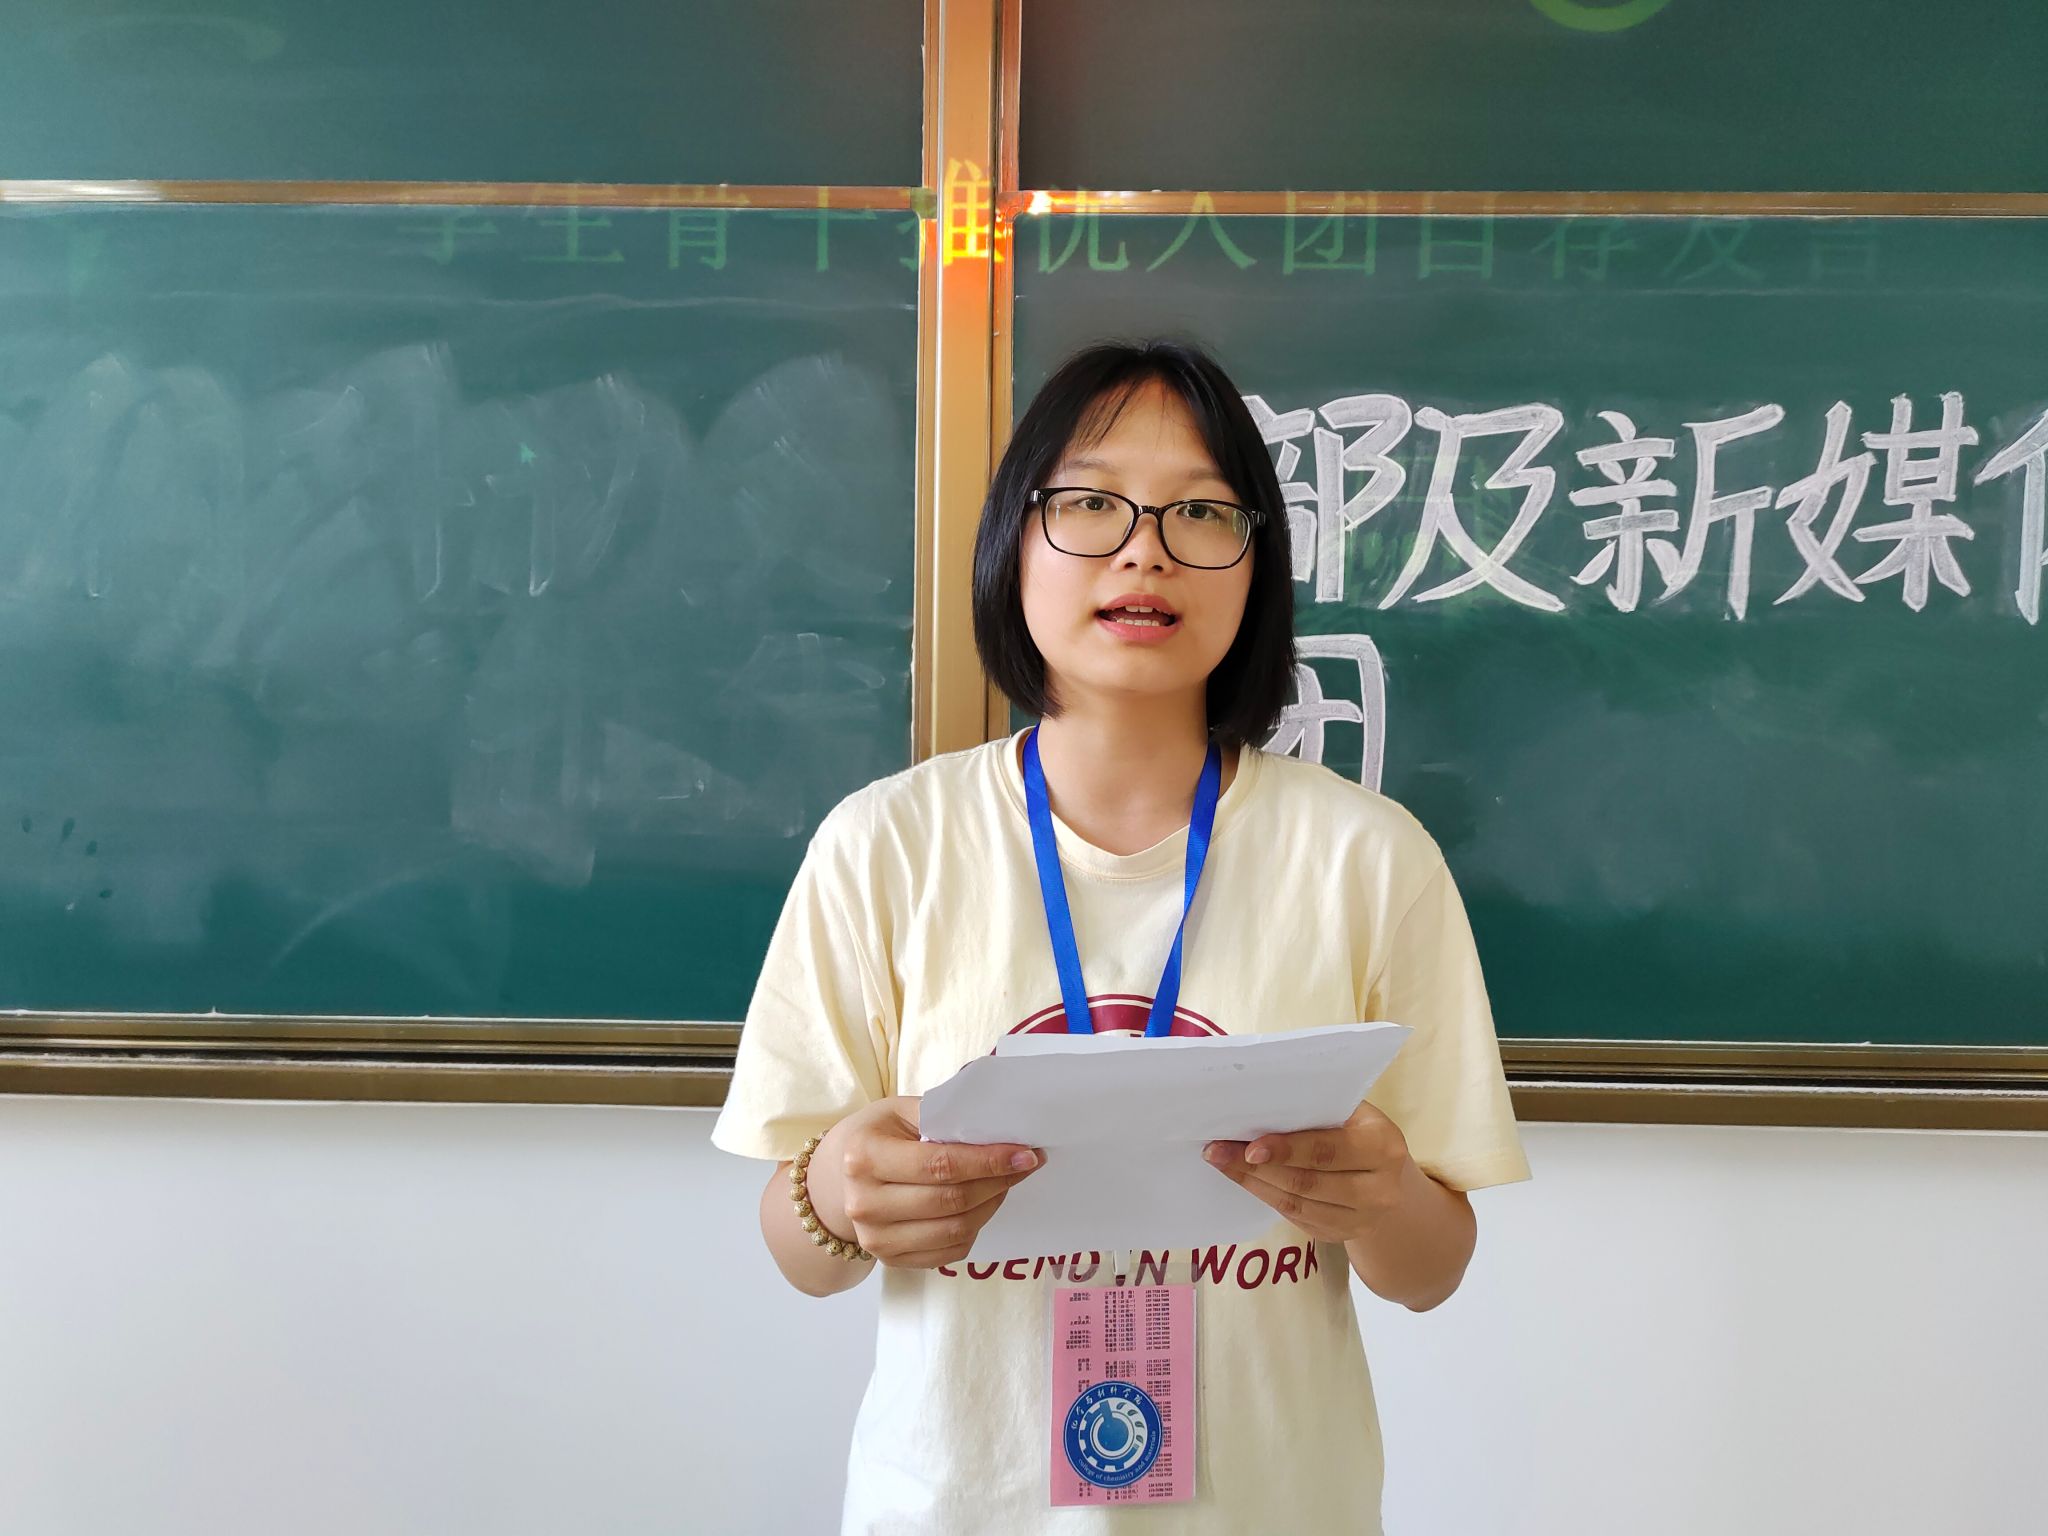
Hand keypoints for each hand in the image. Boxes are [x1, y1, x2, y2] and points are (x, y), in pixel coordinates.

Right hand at [807, 1096, 1043, 1269]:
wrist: (836, 1178)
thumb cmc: (875, 1136)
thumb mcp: (898, 1111)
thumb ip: (941, 1117)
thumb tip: (997, 1130)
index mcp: (865, 1157)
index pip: (941, 1164)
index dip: (989, 1161)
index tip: (1025, 1153)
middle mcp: (864, 1203)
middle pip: (951, 1200)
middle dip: (998, 1181)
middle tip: (1026, 1164)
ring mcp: (875, 1238)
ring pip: (955, 1230)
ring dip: (992, 1205)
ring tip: (1006, 1183)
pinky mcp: (890, 1259)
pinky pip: (949, 1251)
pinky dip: (976, 1228)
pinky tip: (983, 1205)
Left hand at [1202, 1099, 1412, 1244]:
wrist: (1386, 1172)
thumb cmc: (1358, 1129)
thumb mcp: (1351, 1111)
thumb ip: (1316, 1111)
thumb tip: (1256, 1107)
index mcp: (1383, 1147)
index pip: (1327, 1151)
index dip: (1286, 1151)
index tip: (1248, 1148)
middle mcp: (1380, 1189)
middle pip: (1307, 1183)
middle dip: (1256, 1168)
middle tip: (1216, 1151)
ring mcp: (1363, 1220)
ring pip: (1297, 1205)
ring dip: (1253, 1183)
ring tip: (1221, 1162)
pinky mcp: (1342, 1235)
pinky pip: (1297, 1218)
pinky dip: (1266, 1197)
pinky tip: (1243, 1180)